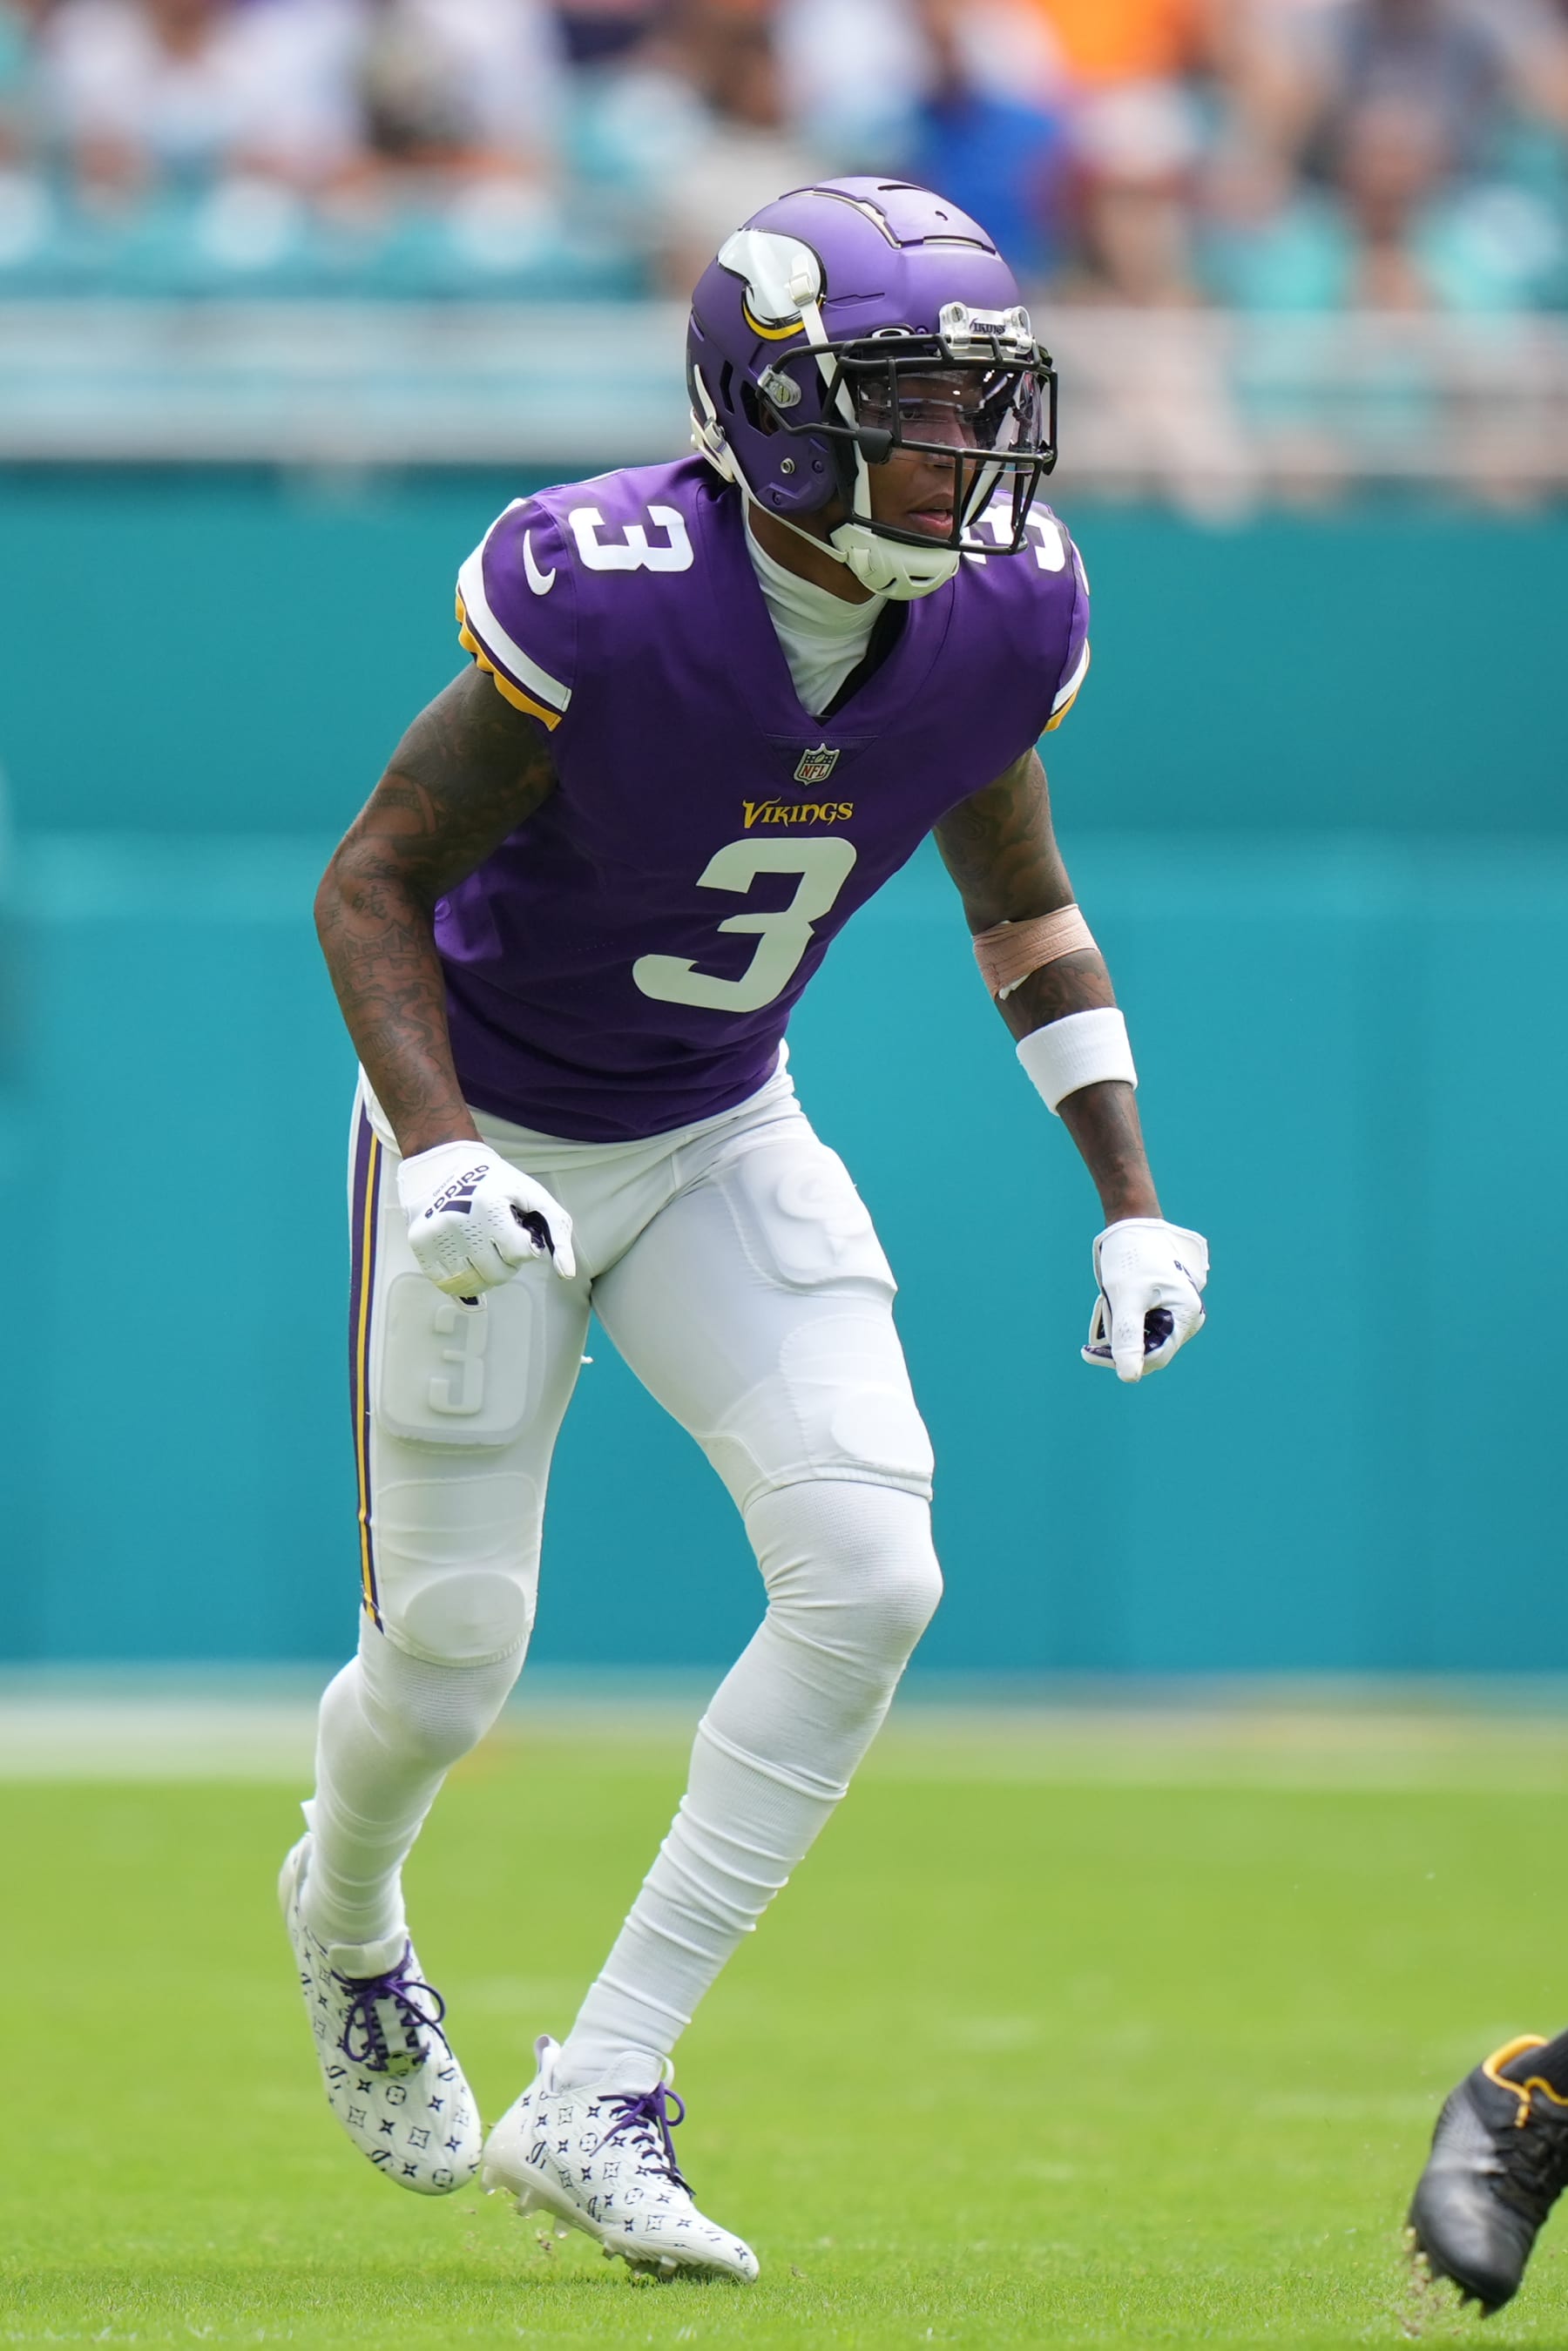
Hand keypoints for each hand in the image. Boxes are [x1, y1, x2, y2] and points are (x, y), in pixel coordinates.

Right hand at [397, 1140, 575, 1296]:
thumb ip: (558, 1232)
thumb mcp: (534, 1197)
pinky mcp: (419, 1243)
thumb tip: (566, 1274)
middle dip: (506, 1262)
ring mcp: (436, 1234)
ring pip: (473, 1284)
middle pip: (498, 1274)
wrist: (446, 1163)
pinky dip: (461, 1278)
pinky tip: (464, 1258)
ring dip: (484, 1274)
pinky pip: (446, 1284)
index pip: (521, 1254)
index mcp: (490, 1207)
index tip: (515, 1227)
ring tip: (482, 1249)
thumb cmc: (497, 1184)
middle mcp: (459, 1222)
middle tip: (498, 1240)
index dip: (524, 1244)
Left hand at [1082, 1217, 1207, 1382]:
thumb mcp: (1126, 1299)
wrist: (1132, 1223)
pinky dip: (1125, 1323)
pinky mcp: (1164, 1305)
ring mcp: (1176, 1311)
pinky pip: (1144, 1325)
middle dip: (1121, 1348)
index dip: (1124, 1360)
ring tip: (1102, 1317)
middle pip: (1152, 1350)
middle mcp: (1187, 1316)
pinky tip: (1111, 1307)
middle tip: (1089, 1346)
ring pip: (1146, 1339)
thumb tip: (1129, 1377)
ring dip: (1121, 1335)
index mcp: (1186, 1315)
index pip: (1156, 1356)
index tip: (1091, 1353)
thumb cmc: (1131, 1257)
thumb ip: (1128, 1337)